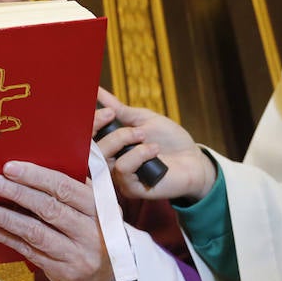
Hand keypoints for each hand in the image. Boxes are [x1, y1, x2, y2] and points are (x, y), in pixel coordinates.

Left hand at [0, 161, 114, 280]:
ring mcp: (76, 254)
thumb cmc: (96, 228)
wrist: (111, 273)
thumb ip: (72, 187)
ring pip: (34, 233)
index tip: (9, 167)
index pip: (65, 188)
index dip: (36, 177)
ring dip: (3, 219)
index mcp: (100, 207)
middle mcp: (90, 231)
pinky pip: (27, 251)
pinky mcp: (61, 271)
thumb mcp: (96, 206)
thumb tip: (32, 163)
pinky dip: (5, 238)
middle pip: (48, 209)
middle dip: (15, 193)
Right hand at [94, 87, 215, 200]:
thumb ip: (120, 109)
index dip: (93, 123)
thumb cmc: (169, 140)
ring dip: (126, 141)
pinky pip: (122, 169)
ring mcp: (119, 176)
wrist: (194, 159)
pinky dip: (138, 156)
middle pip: (92, 148)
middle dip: (113, 133)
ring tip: (146, 138)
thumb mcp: (144, 119)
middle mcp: (110, 161)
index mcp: (110, 144)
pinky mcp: (130, 188)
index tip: (109, 112)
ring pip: (105, 158)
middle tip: (136, 128)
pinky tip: (154, 151)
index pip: (87, 136)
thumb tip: (98, 92)